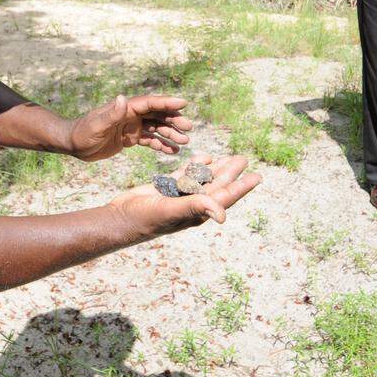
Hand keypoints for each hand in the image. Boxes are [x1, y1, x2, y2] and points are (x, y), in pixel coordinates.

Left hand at [68, 94, 192, 161]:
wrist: (73, 144)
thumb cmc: (82, 133)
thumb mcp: (96, 125)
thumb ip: (111, 114)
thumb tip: (123, 99)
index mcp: (125, 109)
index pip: (150, 103)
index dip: (167, 103)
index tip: (184, 103)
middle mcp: (131, 115)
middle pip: (157, 115)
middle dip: (174, 120)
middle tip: (189, 128)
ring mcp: (131, 127)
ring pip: (156, 128)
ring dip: (170, 134)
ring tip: (185, 142)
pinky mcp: (129, 139)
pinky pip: (149, 140)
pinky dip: (161, 145)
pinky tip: (173, 151)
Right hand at [108, 154, 261, 234]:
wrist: (119, 218)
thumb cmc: (144, 219)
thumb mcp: (170, 211)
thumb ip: (196, 208)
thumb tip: (222, 215)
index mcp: (197, 212)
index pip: (224, 197)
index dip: (241, 187)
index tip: (257, 177)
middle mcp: (191, 204)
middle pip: (216, 185)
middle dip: (231, 173)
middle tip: (243, 159)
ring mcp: (178, 196)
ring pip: (202, 179)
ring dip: (215, 168)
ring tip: (228, 157)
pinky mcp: (166, 189)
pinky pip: (185, 176)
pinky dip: (195, 166)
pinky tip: (203, 157)